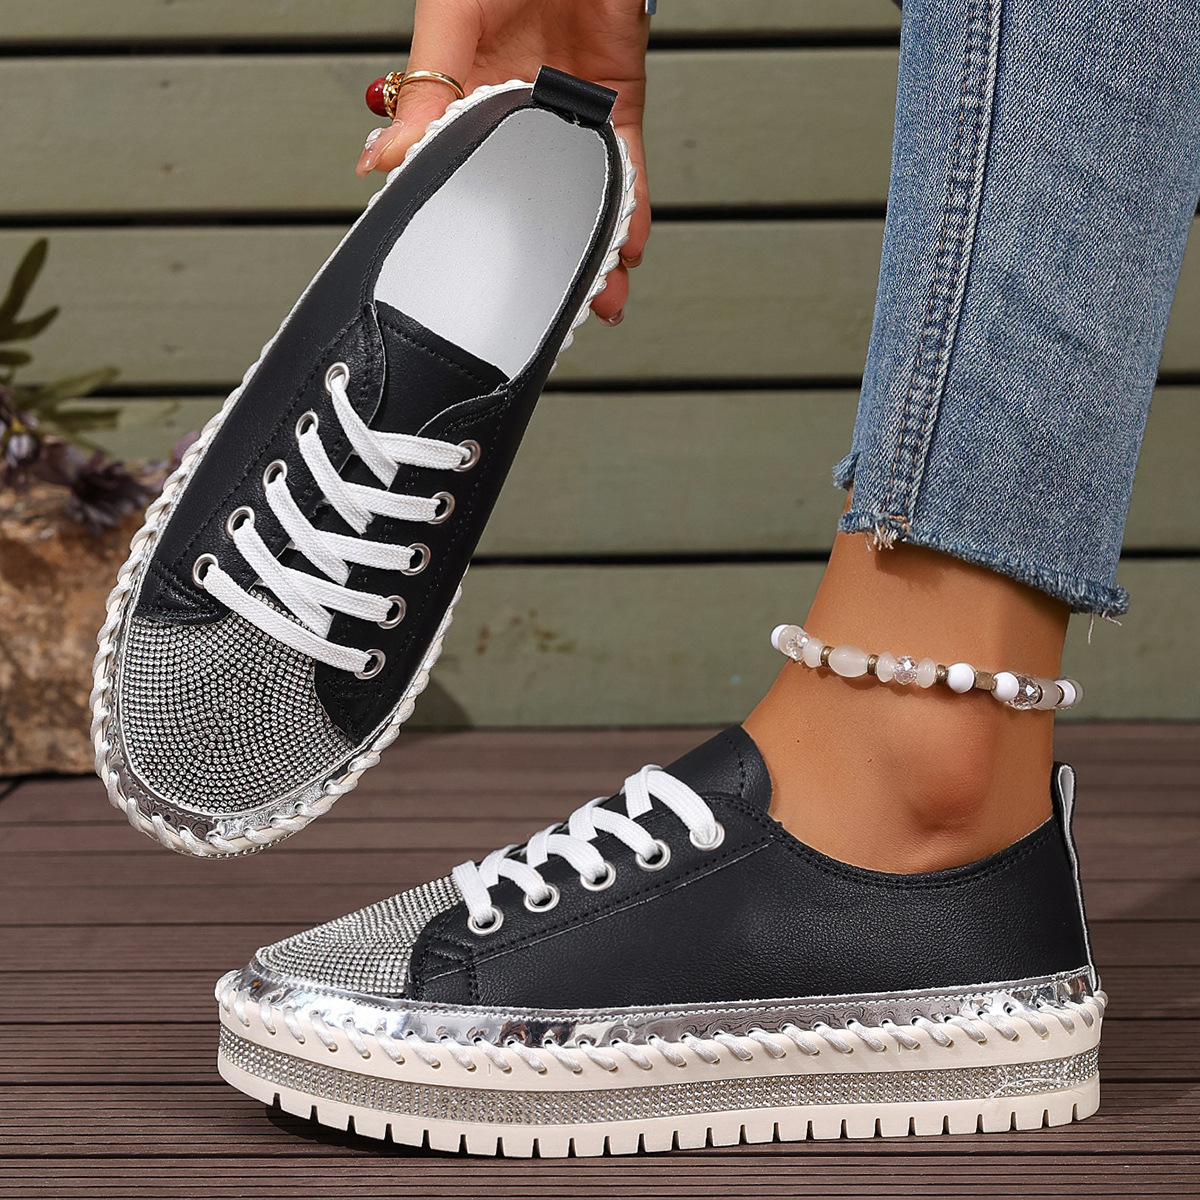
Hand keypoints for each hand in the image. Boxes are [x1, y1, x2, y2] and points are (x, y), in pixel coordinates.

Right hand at [355, 0, 650, 324]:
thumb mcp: (450, 19)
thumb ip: (427, 91)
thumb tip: (382, 160)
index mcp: (467, 96)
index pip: (464, 177)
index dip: (470, 228)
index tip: (470, 278)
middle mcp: (521, 114)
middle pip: (531, 202)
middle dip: (540, 257)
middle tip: (547, 312)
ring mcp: (572, 115)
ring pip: (583, 198)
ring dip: (594, 250)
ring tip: (599, 301)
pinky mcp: (617, 104)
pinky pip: (628, 169)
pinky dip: (633, 210)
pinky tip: (629, 248)